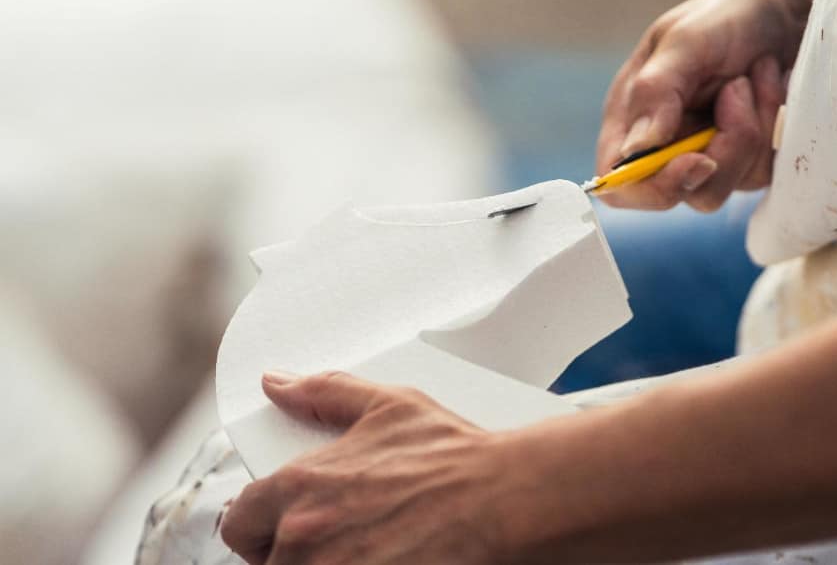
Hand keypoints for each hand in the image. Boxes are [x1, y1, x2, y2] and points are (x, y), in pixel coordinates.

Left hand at [221, 372, 506, 564]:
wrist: (502, 498)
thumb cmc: (452, 455)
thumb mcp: (386, 406)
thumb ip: (323, 392)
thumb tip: (279, 384)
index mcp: (300, 485)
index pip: (240, 521)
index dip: (258, 523)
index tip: (278, 525)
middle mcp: (304, 537)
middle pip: (267, 562)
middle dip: (292, 552)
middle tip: (336, 541)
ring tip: (364, 550)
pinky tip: (384, 558)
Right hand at [597, 0, 827, 210]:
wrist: (790, 7)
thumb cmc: (728, 15)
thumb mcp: (686, 40)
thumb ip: (655, 91)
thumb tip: (634, 150)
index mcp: (631, 119)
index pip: (620, 184)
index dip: (649, 188)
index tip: (695, 161)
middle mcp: (664, 145)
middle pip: (679, 193)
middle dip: (721, 147)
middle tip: (736, 90)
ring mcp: (706, 156)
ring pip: (723, 187)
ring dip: (750, 127)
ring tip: (753, 76)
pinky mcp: (744, 161)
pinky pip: (759, 174)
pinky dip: (771, 126)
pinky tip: (769, 85)